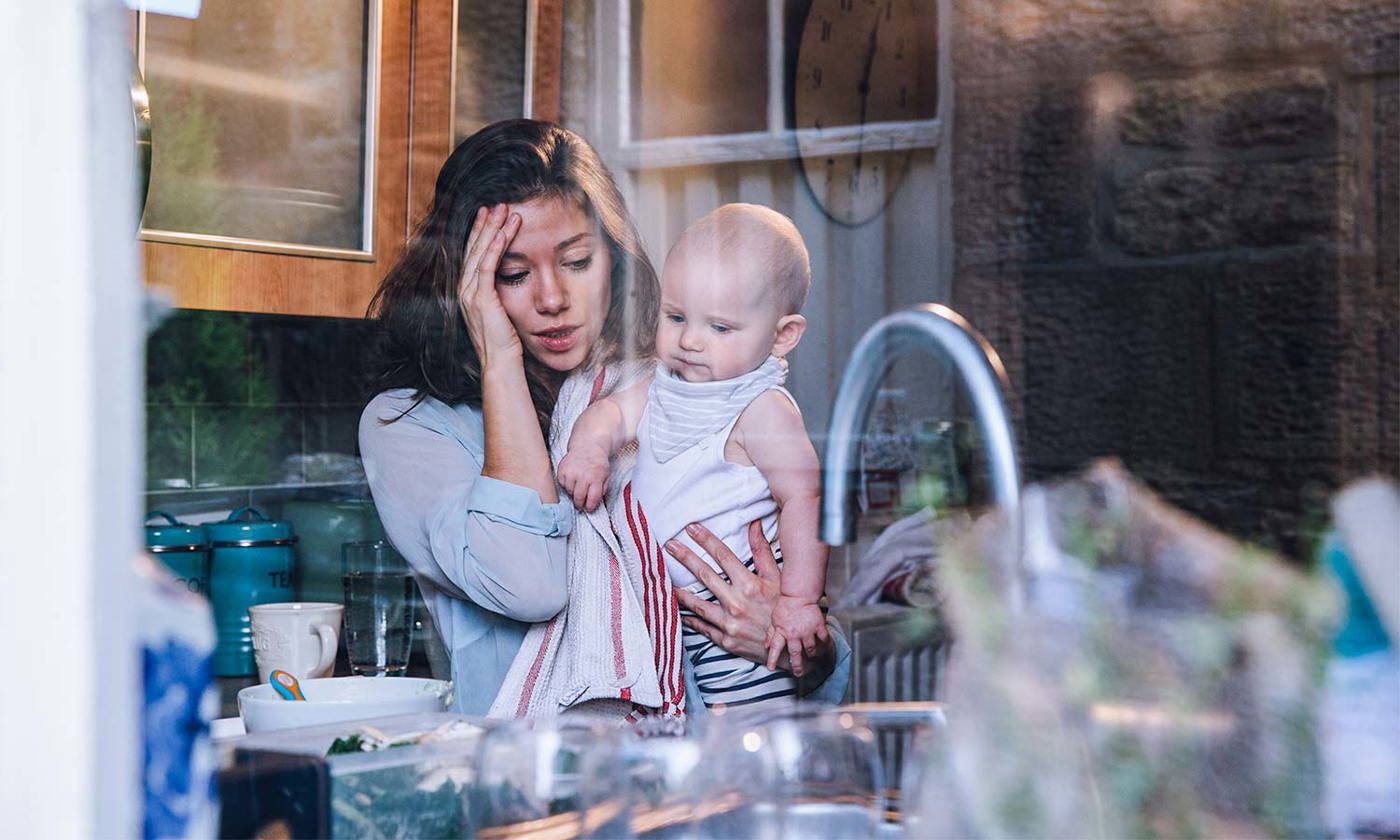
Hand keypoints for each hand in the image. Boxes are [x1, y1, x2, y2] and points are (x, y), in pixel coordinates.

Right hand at [457, 205, 523, 367]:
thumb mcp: (501, 310)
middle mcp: (464, 289)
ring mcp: (470, 294)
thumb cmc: (505, 340)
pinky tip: (504, 232)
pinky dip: (496, 246)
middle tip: (497, 204)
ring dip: (493, 229)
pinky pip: (487, 266)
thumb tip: (511, 276)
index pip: (473, 254)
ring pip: (480, 252)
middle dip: (485, 224)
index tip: (489, 215)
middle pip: (473, 248)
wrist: (500, 362)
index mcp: (467, 291)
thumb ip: (499, 291)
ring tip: (505, 210)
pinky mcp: (481, 299)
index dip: (480, 233)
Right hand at [556, 444, 610, 511]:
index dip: (590, 507)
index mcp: (596, 478)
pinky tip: (572, 479)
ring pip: (569, 492)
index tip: (589, 508)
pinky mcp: (562, 470)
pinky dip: (566, 485)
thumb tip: (595, 503)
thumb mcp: (606, 476)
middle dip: (580, 504)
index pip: (592, 499)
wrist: (588, 446)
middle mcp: (583, 476)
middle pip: (578, 498)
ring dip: (573, 493)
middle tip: (581, 505)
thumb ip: (602, 490)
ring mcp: (571, 472)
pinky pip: (562, 484)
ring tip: (578, 487)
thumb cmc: (598, 463)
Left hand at [667, 520, 835, 685]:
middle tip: (669, 545)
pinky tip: (679, 611)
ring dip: (681, 591)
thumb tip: (755, 525)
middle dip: (685, 557)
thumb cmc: (785, 611)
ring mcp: (729, 624)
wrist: (791, 649)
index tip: (691, 528)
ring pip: (698, 604)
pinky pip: (703, 627)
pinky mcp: (726, 640)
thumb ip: (763, 552)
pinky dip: (690, 619)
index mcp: (750, 585)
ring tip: (665, 581)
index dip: (706, 540)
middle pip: (705, 575)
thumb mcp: (778, 579)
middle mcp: (737, 603)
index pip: (723, 556)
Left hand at [765, 597, 827, 675]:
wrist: (799, 594)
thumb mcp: (774, 619)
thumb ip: (771, 634)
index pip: (775, 648)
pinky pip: (823, 638)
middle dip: (797, 666)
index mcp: (782, 632)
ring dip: (811, 655)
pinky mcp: (818, 625)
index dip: (772, 659)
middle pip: (795, 654)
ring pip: (811, 649)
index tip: (770, 668)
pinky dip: (824, 643)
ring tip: (812, 658)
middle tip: (798, 674)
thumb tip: (766, 646)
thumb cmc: (786, 606)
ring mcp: (807, 630)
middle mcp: (794, 634)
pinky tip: (824, 646)